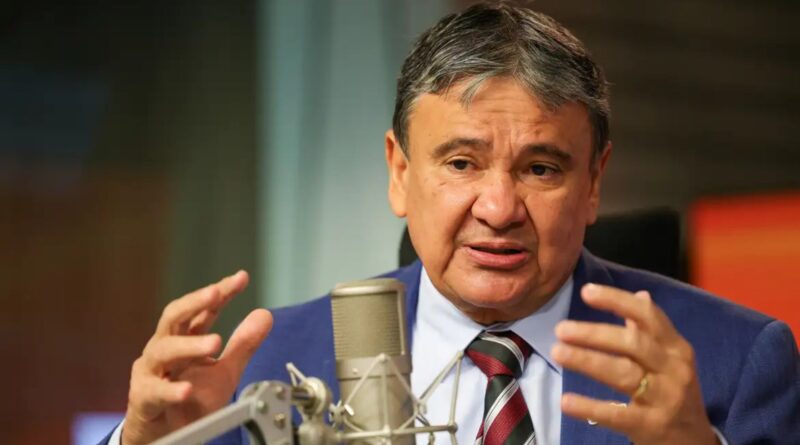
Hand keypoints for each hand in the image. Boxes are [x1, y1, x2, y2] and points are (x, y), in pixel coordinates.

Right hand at [122, 271, 272, 444]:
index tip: (240, 278)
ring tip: (214, 343)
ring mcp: (151, 371)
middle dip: (195, 302)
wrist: (166, 434)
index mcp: (184, 339)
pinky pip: (155, 391)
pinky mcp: (144, 397)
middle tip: (216, 292)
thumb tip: (265, 314)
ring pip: (164, 350)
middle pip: (174, 317)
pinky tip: (186, 390)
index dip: (220, 292)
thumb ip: (243, 344)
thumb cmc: (191, 400)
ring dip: (190, 345)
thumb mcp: (224, 371)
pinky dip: (171, 390)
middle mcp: (164, 348)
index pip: (202, 310)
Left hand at [552, 283, 717, 444]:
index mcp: (676, 347)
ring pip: (623, 374)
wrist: (694, 442)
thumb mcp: (670, 360)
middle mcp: (673, 369)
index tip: (586, 291)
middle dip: (595, 333)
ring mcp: (664, 398)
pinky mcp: (651, 426)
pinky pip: (617, 415)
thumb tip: (640, 294)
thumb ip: (651, 330)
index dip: (617, 300)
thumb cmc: (673, 391)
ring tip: (558, 351)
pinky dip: (590, 407)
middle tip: (560, 329)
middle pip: (633, 343)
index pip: (648, 315)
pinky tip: (566, 401)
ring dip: (587, 360)